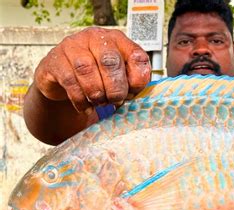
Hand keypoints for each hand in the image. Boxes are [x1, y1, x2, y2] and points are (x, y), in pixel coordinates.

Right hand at [33, 27, 150, 112]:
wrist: (61, 78)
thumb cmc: (96, 76)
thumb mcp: (117, 76)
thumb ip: (130, 82)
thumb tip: (133, 94)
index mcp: (118, 40)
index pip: (137, 56)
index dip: (138, 79)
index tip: (133, 93)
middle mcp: (95, 37)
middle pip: (110, 61)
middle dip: (116, 88)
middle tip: (115, 101)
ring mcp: (73, 46)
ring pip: (87, 70)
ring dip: (97, 93)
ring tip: (100, 103)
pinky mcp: (55, 60)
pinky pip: (69, 81)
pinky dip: (80, 99)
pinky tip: (86, 107)